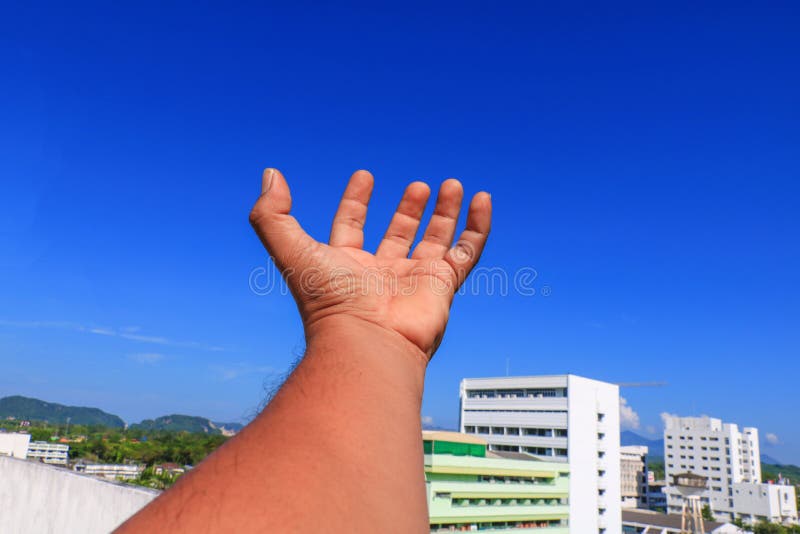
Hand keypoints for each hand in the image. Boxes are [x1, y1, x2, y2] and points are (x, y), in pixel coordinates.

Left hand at [249, 169, 490, 360]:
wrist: (367, 343)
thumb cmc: (328, 302)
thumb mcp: (291, 249)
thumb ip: (271, 214)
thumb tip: (270, 175)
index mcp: (347, 266)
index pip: (352, 227)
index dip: (356, 202)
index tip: (364, 176)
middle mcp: (382, 274)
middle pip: (399, 234)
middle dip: (408, 209)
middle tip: (418, 186)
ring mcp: (416, 281)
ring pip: (436, 241)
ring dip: (444, 212)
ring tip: (451, 184)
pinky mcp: (444, 286)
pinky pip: (468, 252)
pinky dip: (478, 226)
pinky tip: (482, 199)